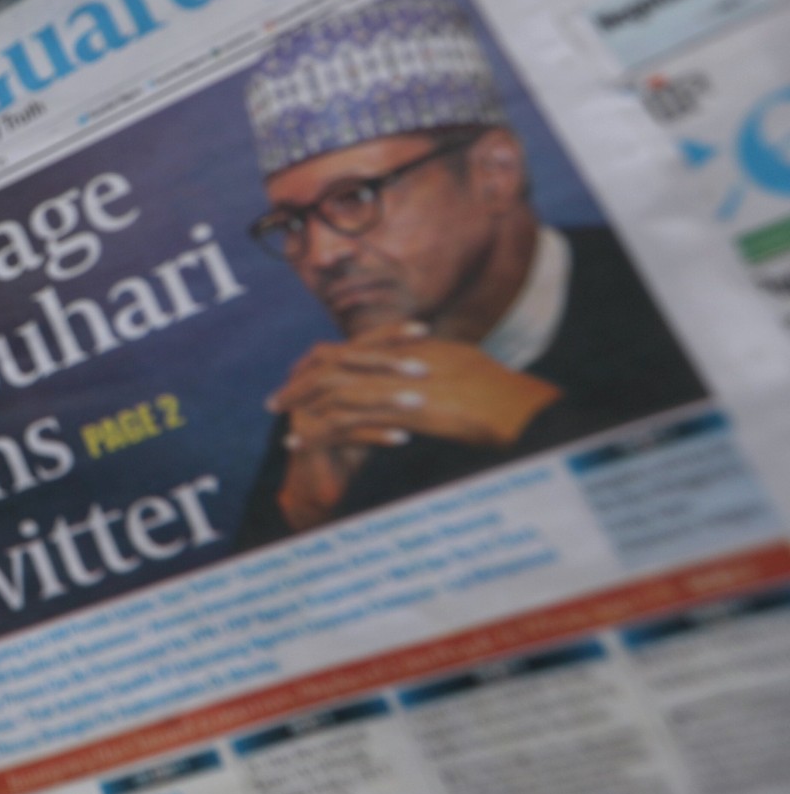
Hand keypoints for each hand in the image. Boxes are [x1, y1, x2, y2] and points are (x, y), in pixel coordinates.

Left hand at [265, 323, 560, 532]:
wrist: (517, 407)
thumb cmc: (501, 393)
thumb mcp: (461, 367)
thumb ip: (435, 365)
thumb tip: (420, 371)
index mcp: (407, 349)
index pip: (351, 349)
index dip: (320, 361)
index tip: (300, 375)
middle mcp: (395, 361)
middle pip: (330, 363)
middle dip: (299, 381)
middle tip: (276, 400)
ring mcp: (395, 385)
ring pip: (331, 390)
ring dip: (301, 405)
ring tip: (282, 423)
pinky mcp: (399, 412)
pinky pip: (345, 421)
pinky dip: (318, 432)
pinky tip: (299, 445)